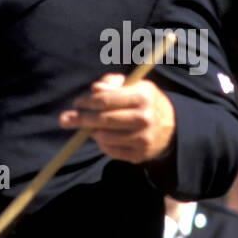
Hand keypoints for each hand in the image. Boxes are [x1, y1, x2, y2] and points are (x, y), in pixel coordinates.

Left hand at [59, 74, 175, 163]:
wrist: (172, 127)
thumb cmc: (146, 101)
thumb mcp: (135, 85)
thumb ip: (113, 82)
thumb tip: (95, 88)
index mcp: (142, 96)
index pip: (106, 100)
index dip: (87, 102)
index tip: (77, 103)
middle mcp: (144, 118)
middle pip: (103, 120)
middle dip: (81, 119)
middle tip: (65, 119)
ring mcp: (142, 139)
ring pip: (105, 137)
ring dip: (92, 132)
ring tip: (91, 127)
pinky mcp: (139, 155)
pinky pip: (111, 152)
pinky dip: (103, 144)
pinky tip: (104, 137)